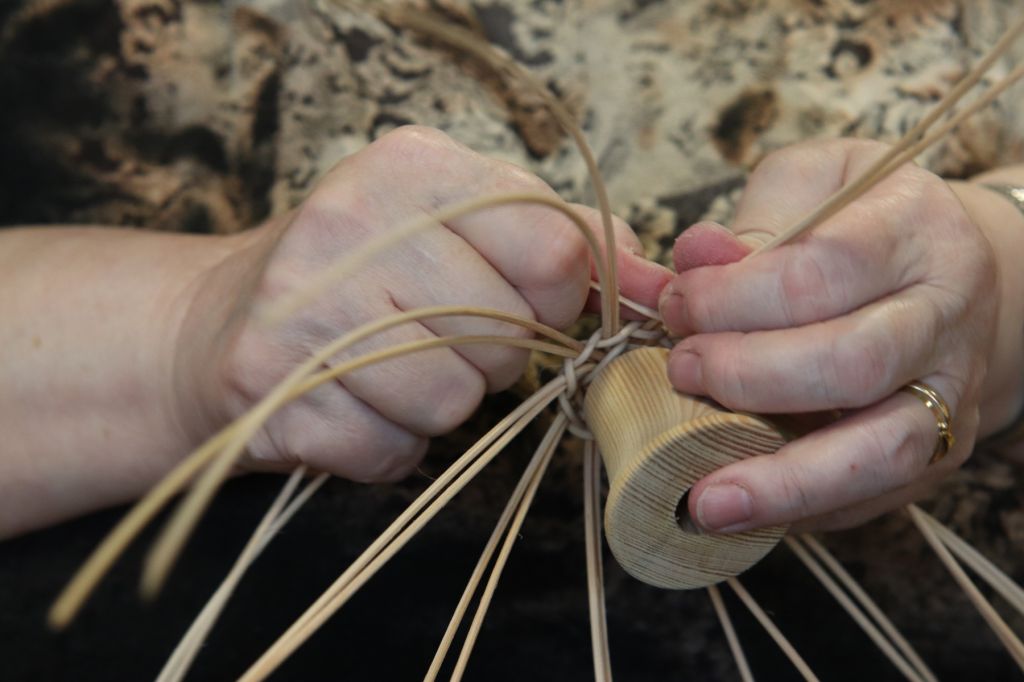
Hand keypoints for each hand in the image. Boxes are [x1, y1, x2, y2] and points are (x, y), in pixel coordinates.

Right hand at [183, 126, 670, 482]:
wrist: (218, 321)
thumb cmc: (364, 275)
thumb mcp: (458, 229)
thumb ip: (561, 245)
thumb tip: (663, 284)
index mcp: (414, 167)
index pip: (553, 253)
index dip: (552, 301)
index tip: (518, 305)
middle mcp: (353, 222)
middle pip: (506, 335)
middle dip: (489, 357)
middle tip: (433, 335)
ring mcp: (303, 302)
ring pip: (451, 400)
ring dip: (437, 404)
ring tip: (390, 369)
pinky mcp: (270, 381)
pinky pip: (391, 449)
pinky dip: (386, 444)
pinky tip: (351, 403)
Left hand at [658, 138, 1010, 531]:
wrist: (948, 272)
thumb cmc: (858, 223)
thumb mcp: (811, 186)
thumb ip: (755, 220)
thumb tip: (694, 254)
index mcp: (913, 230)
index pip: (821, 270)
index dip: (732, 296)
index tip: (675, 305)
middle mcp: (947, 314)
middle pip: (853, 363)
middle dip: (748, 376)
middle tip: (681, 371)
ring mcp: (954, 391)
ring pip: (882, 449)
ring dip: (784, 480)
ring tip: (706, 502)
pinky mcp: (943, 449)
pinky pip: (879, 496)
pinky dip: (806, 509)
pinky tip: (747, 513)